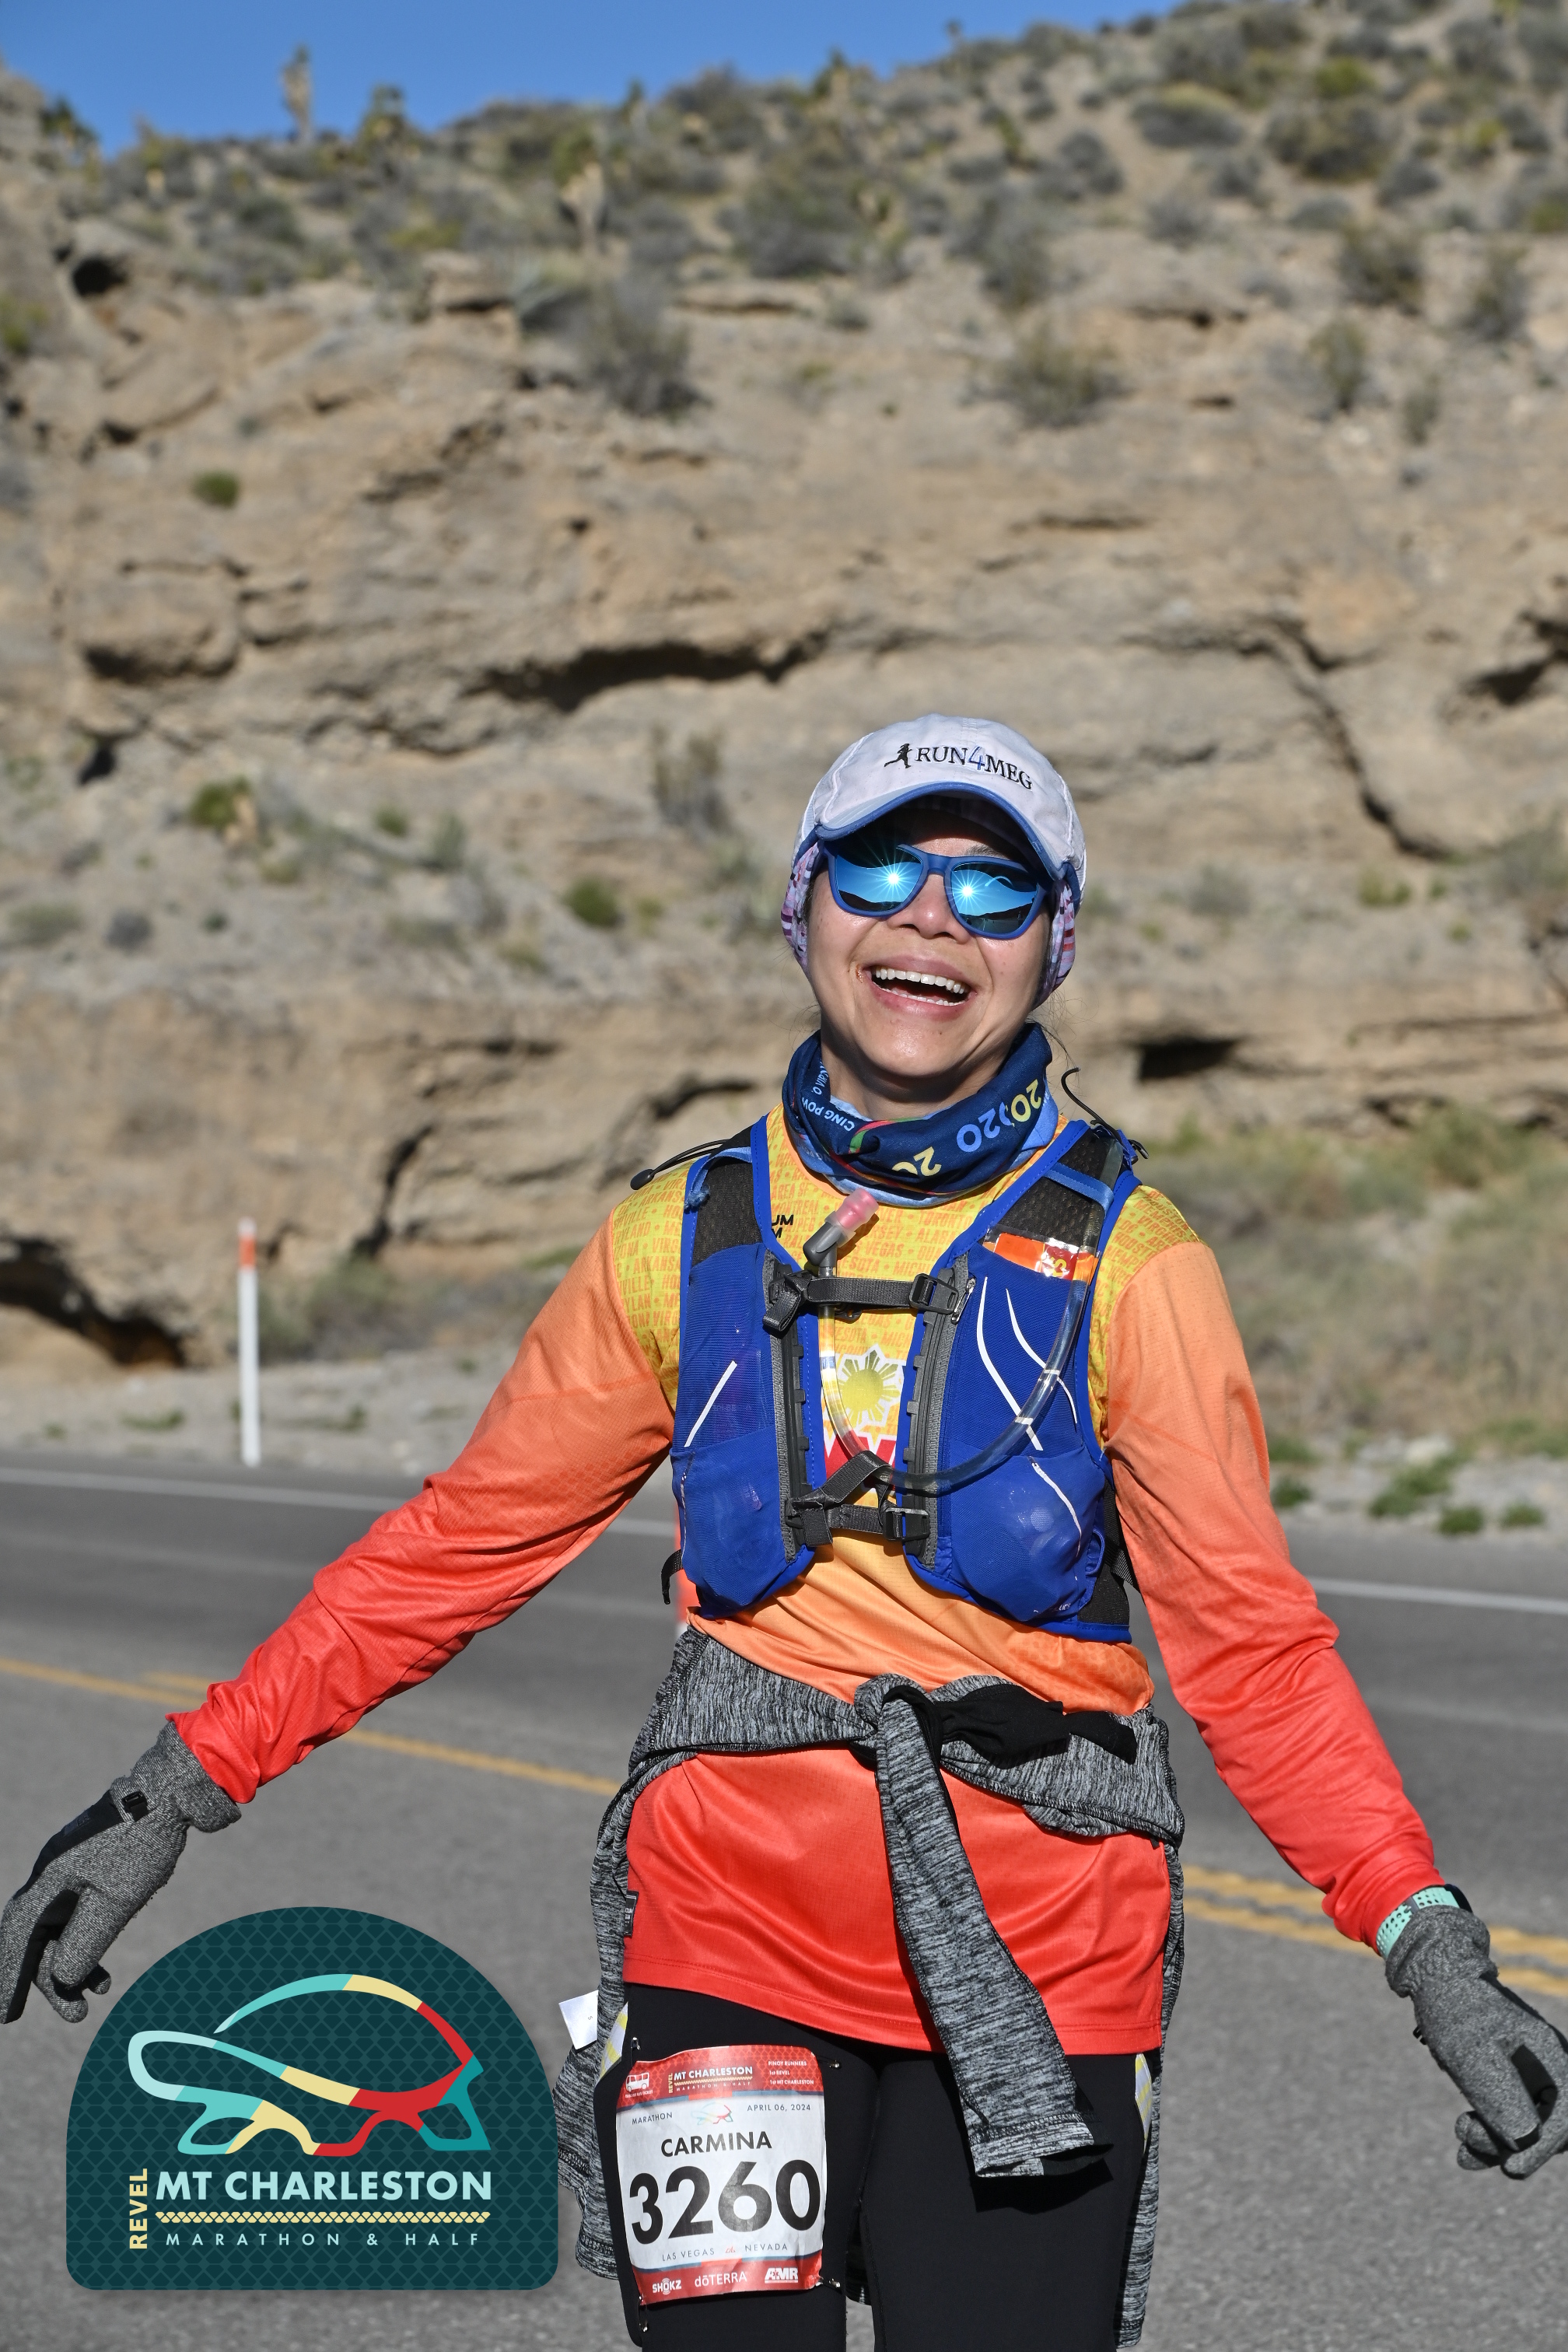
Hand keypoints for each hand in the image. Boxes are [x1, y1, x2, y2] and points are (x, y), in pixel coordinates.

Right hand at [0, 1722, 238, 2023]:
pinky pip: (77, 1913)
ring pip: (60, 1927)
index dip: (10, 1977)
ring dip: (73, 1963)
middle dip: (50, 1979)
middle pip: (37, 1936)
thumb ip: (85, 1942)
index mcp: (50, 1879)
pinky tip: (105, 1967)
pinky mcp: (91, 1866)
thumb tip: (60, 1979)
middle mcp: (51, 1873)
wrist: (170, 1792)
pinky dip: (88, 1940)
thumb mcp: (116, 1901)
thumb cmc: (143, 1843)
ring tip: (99, 1994)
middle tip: (75, 2016)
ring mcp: (70, 1868)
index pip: (19, 1936)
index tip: (6, 2016)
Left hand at [1386, 1903, 1567, 2177]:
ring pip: (1527, 2127)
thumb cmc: (1453, 2008)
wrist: (1435, 1978)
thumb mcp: (1469, 2051)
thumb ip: (1498, 2093)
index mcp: (1550, 2056)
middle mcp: (1549, 2066)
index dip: (1541, 2147)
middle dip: (1509, 2143)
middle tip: (1466, 2132)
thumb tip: (1526, 2138)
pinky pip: (1512, 2119)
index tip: (1512, 2168)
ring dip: (1496, 2140)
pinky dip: (1491, 2136)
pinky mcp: (1514, 2080)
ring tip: (1461, 2129)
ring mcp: (1533, 2074)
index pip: (1562, 2117)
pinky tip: (1465, 2149)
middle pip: (1547, 2127)